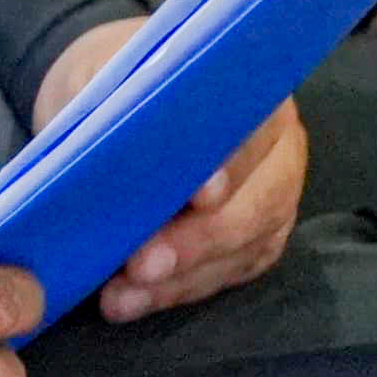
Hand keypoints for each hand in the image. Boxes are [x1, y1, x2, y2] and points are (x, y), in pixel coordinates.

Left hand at [20, 17, 296, 316]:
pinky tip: (130, 302)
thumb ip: (111, 101)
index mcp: (250, 89)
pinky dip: (177, 291)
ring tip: (122, 294)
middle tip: (142, 265)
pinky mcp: (252, 241)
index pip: (253, 128)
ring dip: (181, 278)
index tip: (199, 197)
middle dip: (198, 240)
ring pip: (242, 247)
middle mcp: (277, 148)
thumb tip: (113, 149)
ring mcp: (271, 199)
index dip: (231, 166)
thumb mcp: (99, 74)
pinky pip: (227, 273)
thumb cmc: (111, 83)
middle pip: (256, 202)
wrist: (110, 105)